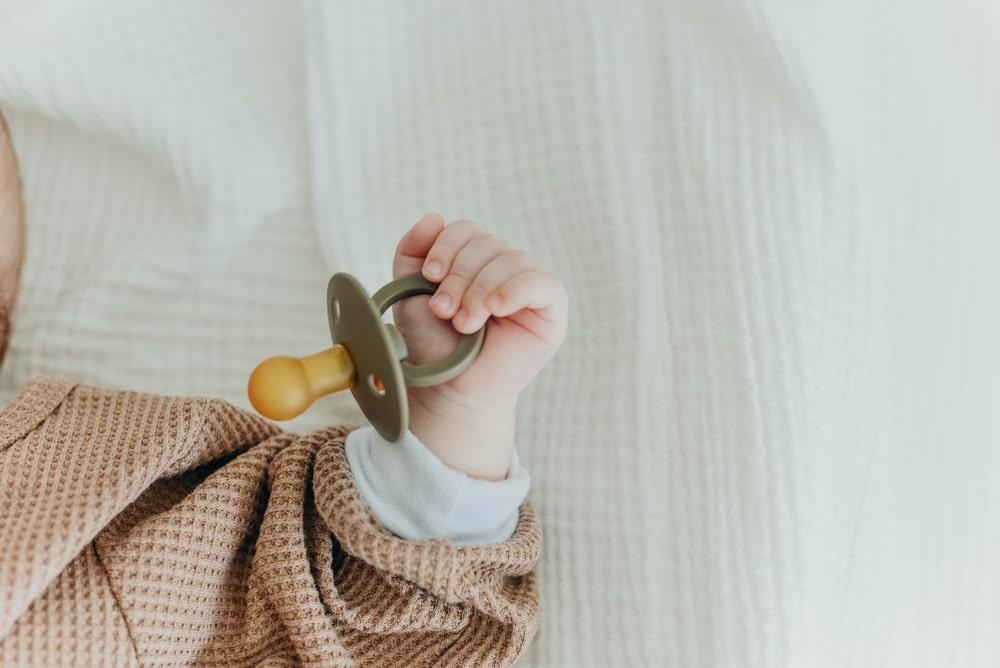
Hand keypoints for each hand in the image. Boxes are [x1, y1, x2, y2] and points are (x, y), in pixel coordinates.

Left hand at [391, 213, 567, 478]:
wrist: (449, 388)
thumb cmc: (432, 343)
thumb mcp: (411, 292)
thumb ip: (413, 252)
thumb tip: (434, 216)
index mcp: (474, 259)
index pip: (467, 229)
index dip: (446, 247)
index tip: (429, 277)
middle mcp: (504, 267)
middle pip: (488, 243)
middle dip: (460, 277)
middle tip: (445, 311)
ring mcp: (529, 286)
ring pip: (512, 261)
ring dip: (481, 291)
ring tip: (465, 323)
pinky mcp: (551, 309)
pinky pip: (543, 284)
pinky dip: (517, 290)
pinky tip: (497, 308)